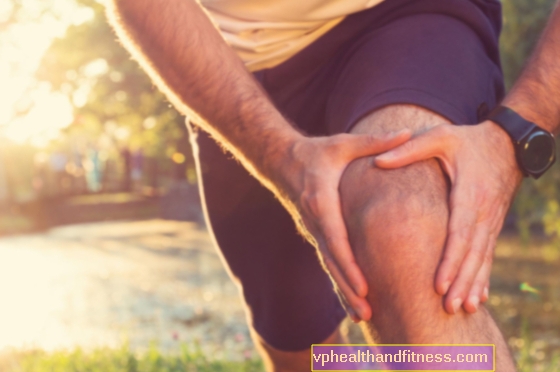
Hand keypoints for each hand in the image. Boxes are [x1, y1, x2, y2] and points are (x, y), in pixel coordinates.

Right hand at [273, 130, 411, 321]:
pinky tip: (352, 300)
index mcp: (322, 201)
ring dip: (344, 291)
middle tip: (367, 313)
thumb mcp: (344, 143)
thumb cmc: (316, 152)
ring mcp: (313, 230)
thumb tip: (409, 132)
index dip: (349, 264)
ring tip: (363, 316)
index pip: (335, 238)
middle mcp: (315, 221)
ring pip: (329, 266)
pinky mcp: (315, 234)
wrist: (281, 161)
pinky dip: (339, 281)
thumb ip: (375, 142)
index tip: (364, 286)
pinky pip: (328, 261)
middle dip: (348, 287)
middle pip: (332, 261)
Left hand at [375, 121, 522, 313]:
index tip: (439, 283)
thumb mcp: (439, 137)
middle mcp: (484, 212)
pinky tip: (478, 297)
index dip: (450, 260)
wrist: (508, 143)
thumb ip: (409, 149)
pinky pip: (488, 254)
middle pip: (473, 253)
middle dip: (461, 281)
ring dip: (474, 284)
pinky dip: (484, 276)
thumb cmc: (468, 140)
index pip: (459, 233)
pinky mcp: (493, 225)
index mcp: (469, 193)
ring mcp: (492, 220)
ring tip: (464, 309)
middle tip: (448, 306)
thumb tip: (377, 161)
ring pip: (483, 258)